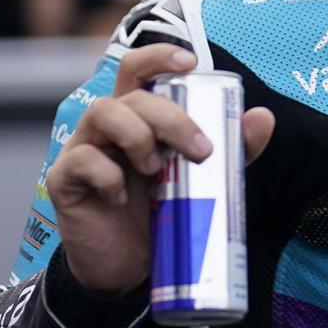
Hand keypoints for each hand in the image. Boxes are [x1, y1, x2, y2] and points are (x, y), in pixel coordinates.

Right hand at [47, 44, 275, 295]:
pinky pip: (81, 160)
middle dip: (170, 116)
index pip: (139, 69)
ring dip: (137, 136)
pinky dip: (107, 175)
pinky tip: (123, 197)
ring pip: (102, 112)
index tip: (189, 62)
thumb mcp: (206, 179)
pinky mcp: (65, 180)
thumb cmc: (164, 214)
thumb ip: (234, 149)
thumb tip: (263, 117)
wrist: (129, 270)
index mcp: (139, 116)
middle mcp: (108, 125)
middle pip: (132, 94)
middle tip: (200, 151)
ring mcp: (83, 148)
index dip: (158, 56)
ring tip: (155, 169)